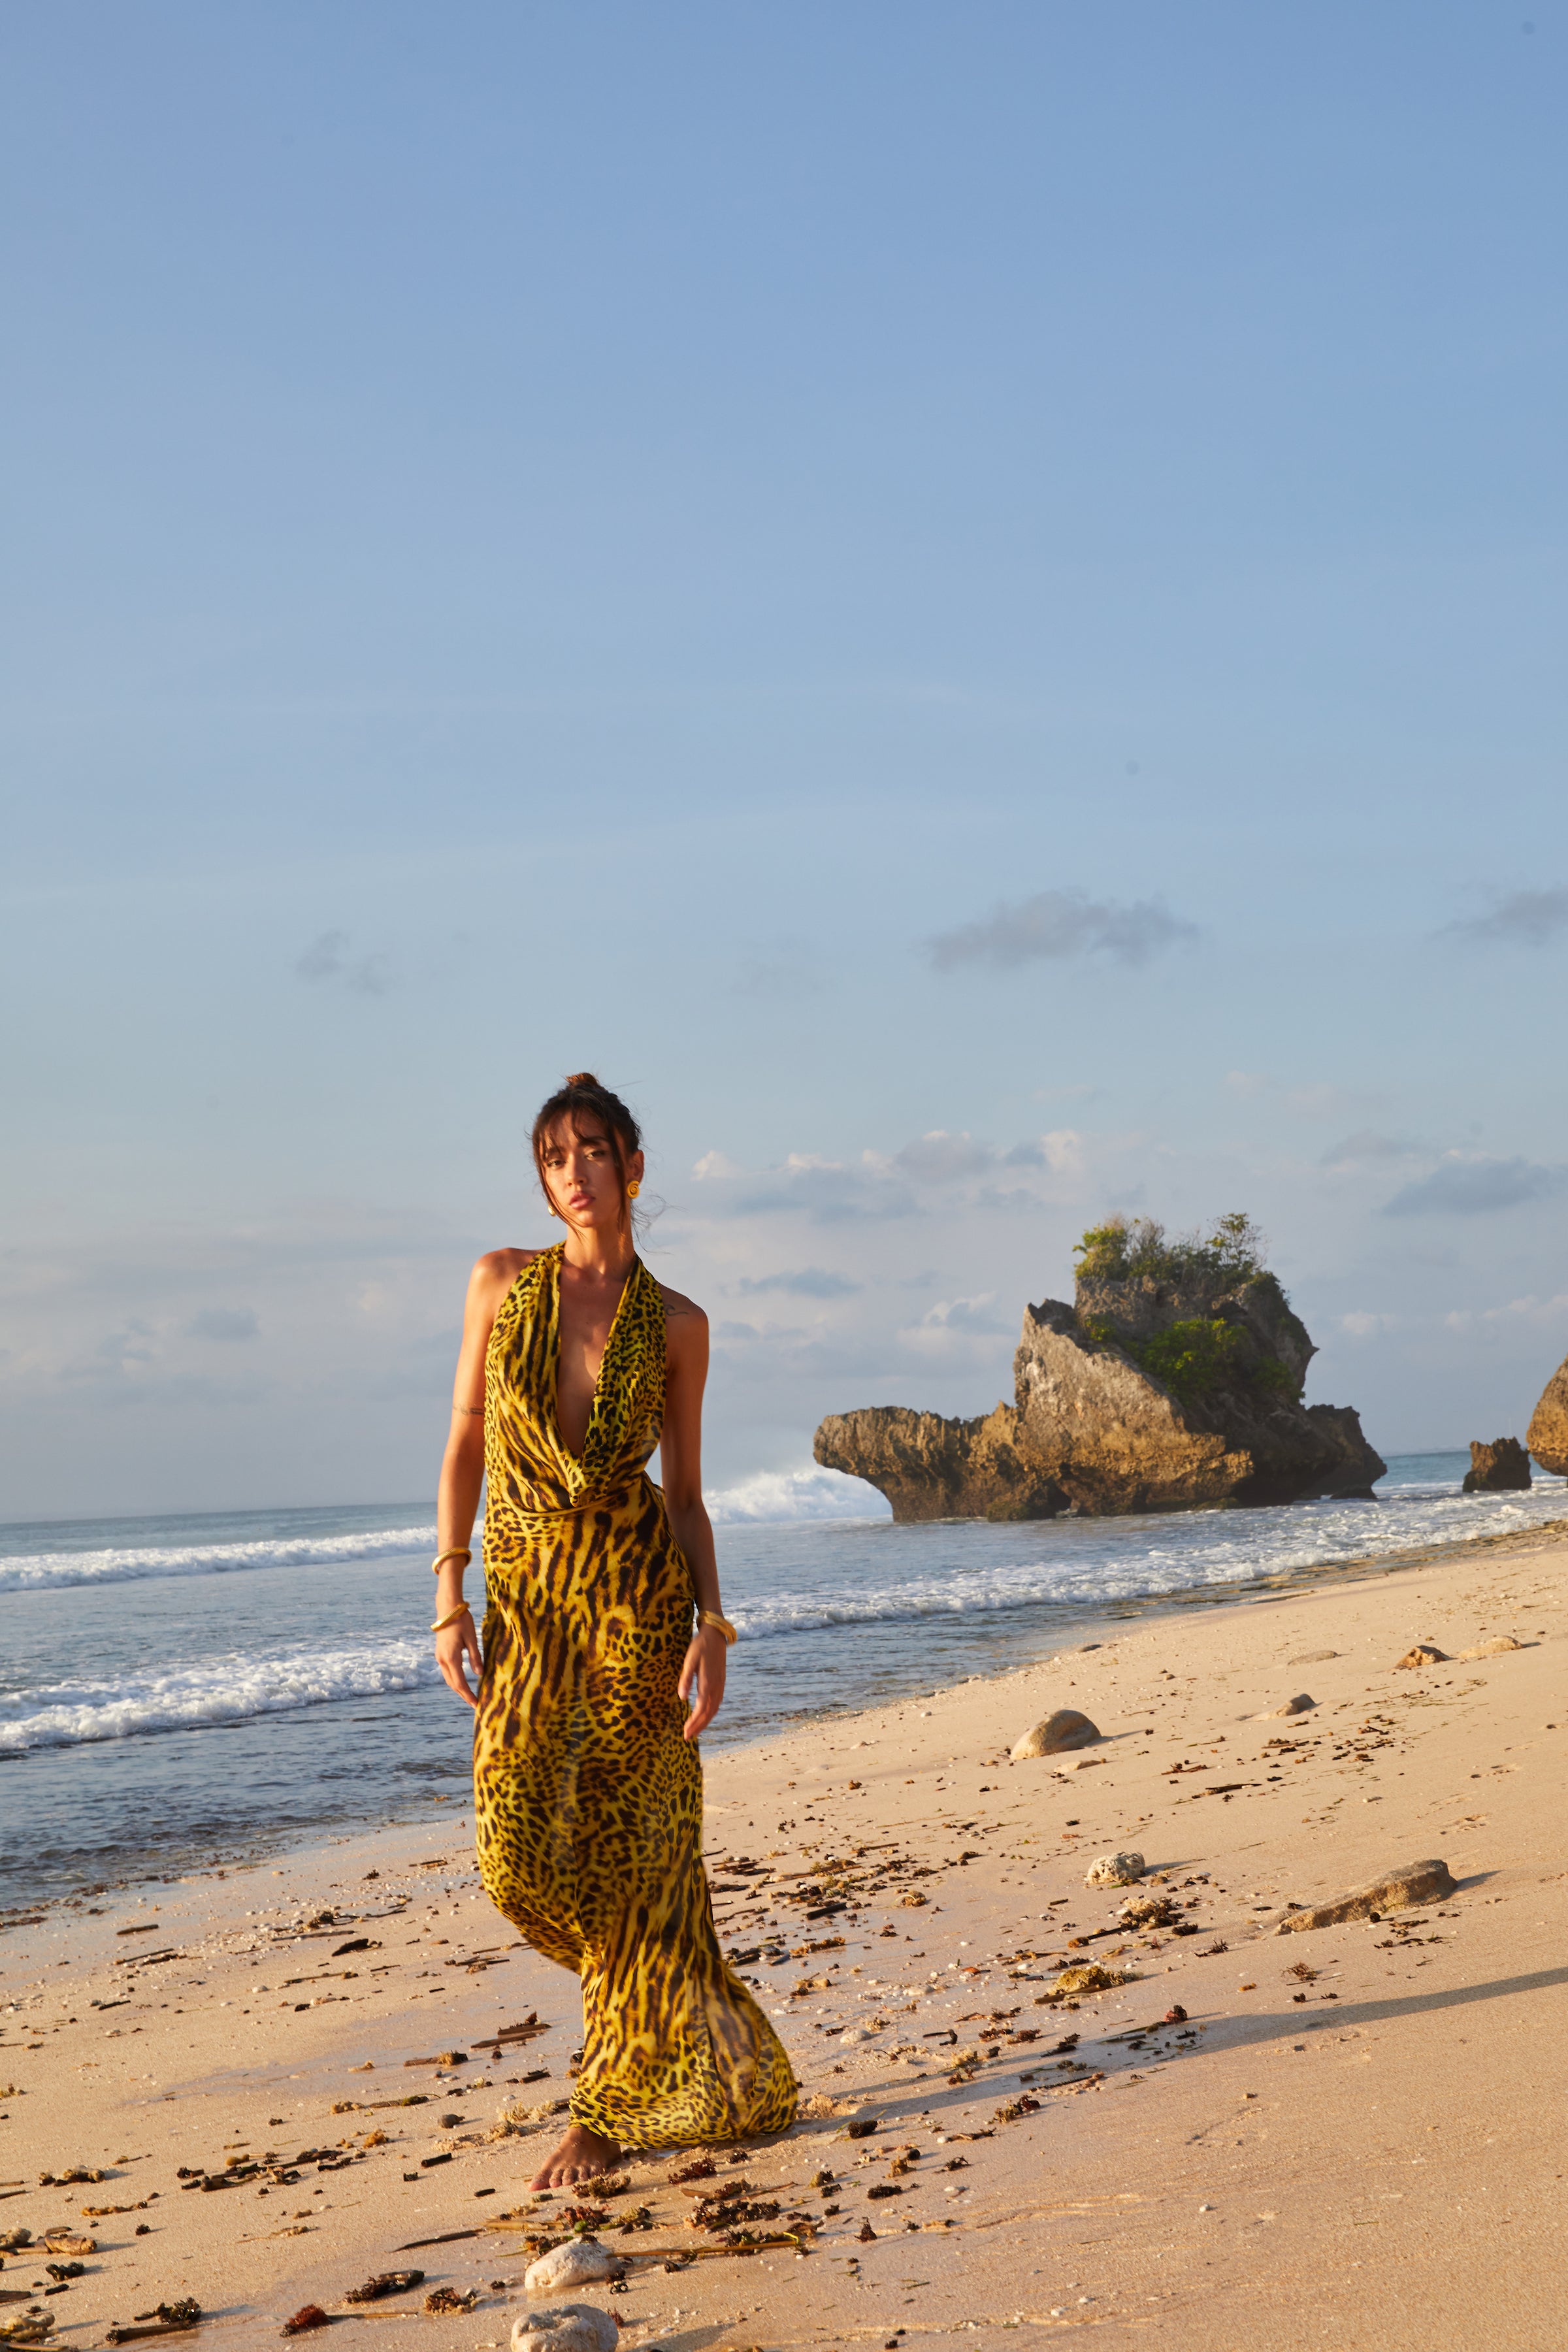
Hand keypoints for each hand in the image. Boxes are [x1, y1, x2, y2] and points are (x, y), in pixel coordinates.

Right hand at [436, 1609, 481, 1708]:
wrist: (448, 1609)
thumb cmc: (462, 1621)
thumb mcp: (472, 1639)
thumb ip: (475, 1657)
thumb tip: (480, 1674)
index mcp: (451, 1657)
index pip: (460, 1683)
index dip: (468, 1695)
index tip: (477, 1704)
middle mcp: (442, 1660)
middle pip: (453, 1684)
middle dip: (463, 1695)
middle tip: (475, 1703)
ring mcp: (439, 1657)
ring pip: (448, 1678)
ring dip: (458, 1688)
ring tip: (470, 1695)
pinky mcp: (440, 1653)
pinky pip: (447, 1671)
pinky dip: (454, 1679)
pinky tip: (462, 1682)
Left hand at [678, 1623, 727, 1740]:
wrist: (716, 1634)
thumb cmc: (700, 1646)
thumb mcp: (689, 1660)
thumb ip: (686, 1679)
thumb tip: (681, 1698)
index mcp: (708, 1682)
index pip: (701, 1708)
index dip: (693, 1722)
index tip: (685, 1733)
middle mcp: (716, 1686)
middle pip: (709, 1712)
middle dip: (698, 1726)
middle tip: (687, 1737)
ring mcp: (720, 1684)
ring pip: (714, 1709)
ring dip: (705, 1721)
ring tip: (695, 1730)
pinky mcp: (721, 1681)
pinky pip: (717, 1702)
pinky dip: (711, 1713)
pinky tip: (705, 1715)